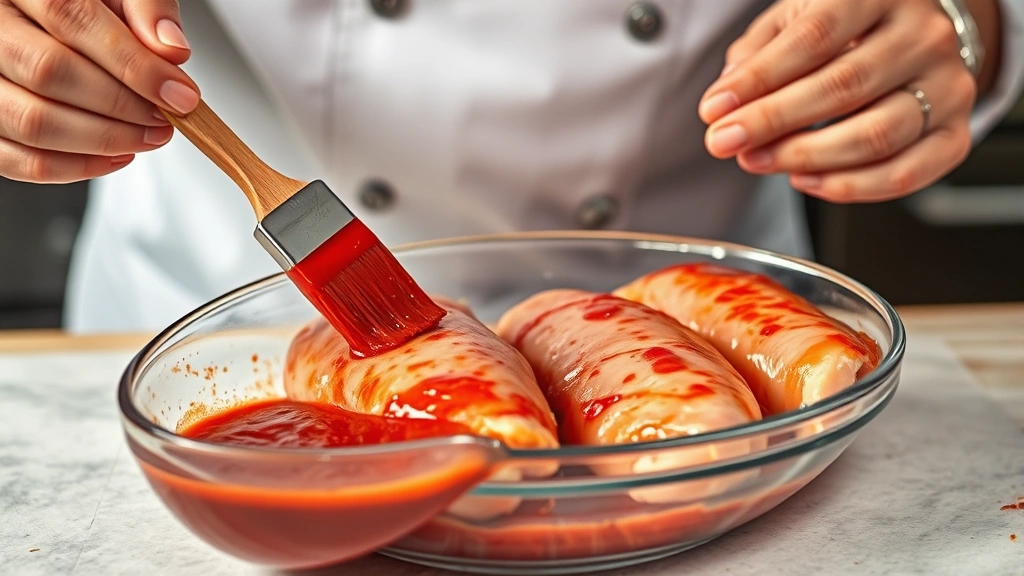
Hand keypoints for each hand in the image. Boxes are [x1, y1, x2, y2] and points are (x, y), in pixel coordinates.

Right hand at [0, 0, 198, 182]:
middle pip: (48, 72)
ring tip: (148, 136)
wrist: (50, 20)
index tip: (178, 93)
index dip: (132, 63)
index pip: (70, 17)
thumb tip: (171, 49)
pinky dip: (75, 167)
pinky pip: (18, 160)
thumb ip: (145, 8)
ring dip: (103, 140)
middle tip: (165, 118)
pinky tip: (116, 155)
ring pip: (31, 121)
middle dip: (121, 105)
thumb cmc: (86, 6)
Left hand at [699, 0, 978, 202]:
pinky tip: (806, 180)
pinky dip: (849, 187)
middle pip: (843, 86)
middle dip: (772, 122)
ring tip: (757, 160)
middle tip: (726, 142)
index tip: (715, 110)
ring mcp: (948, 84)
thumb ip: (755, 56)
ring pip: (876, 134)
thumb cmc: (843, 27)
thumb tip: (724, 101)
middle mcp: (924, 34)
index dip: (760, 79)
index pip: (815, 37)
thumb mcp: (794, 20)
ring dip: (805, 157)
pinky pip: (905, 174)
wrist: (909, 36)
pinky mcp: (955, 133)